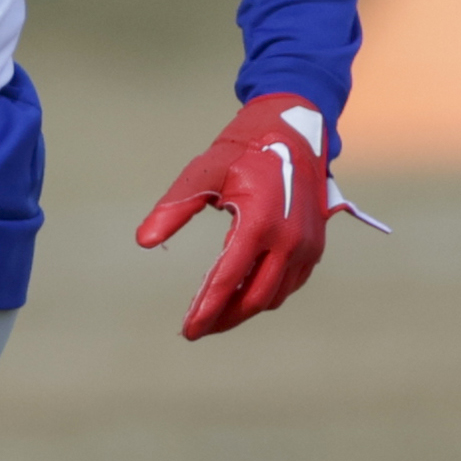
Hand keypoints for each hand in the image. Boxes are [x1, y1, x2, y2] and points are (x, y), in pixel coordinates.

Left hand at [134, 94, 372, 341]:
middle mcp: (288, 240)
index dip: (205, 309)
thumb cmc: (243, 150)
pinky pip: (289, 284)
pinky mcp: (316, 246)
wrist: (294, 129)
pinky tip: (243, 294)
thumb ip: (175, 208)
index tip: (187, 330)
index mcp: (259, 222)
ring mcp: (307, 245)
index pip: (227, 279)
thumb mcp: (203, 173)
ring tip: (217, 314)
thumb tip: (144, 240)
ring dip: (244, 309)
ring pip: (273, 296)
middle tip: (198, 328)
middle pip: (254, 299)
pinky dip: (265, 294)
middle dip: (224, 318)